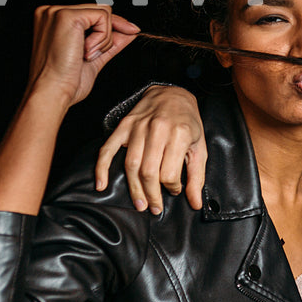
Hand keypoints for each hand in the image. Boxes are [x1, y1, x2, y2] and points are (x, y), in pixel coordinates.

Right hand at [24, 5, 139, 110]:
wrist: (52, 94)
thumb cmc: (63, 82)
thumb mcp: (93, 58)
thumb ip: (110, 42)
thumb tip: (129, 31)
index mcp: (53, 21)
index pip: (92, 13)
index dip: (112, 25)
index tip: (131, 31)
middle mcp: (52, 12)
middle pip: (100, 9)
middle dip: (109, 34)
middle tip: (95, 54)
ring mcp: (57, 12)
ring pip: (103, 12)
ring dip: (104, 39)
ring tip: (87, 55)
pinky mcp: (66, 16)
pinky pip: (103, 17)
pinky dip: (102, 38)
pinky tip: (87, 51)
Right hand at [95, 86, 206, 213]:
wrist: (172, 94)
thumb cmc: (187, 122)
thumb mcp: (199, 146)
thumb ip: (197, 176)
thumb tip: (196, 203)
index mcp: (179, 134)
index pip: (170, 172)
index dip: (172, 187)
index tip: (175, 190)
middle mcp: (157, 129)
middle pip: (149, 172)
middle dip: (151, 194)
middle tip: (153, 208)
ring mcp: (138, 127)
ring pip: (131, 165)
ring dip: (134, 188)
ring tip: (140, 203)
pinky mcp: (124, 126)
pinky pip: (108, 149)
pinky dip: (102, 168)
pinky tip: (102, 184)